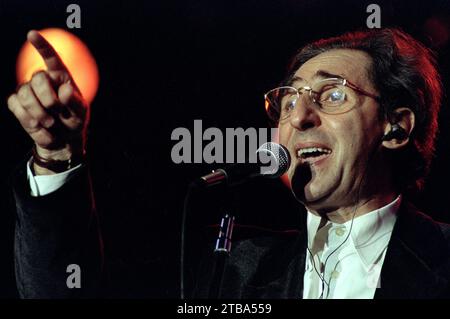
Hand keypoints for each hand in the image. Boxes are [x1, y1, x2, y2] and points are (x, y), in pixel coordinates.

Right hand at [7, 30, 88, 174]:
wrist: (62, 140)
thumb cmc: (74, 121)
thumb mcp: (81, 113)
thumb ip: (75, 102)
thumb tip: (65, 91)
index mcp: (61, 76)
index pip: (51, 58)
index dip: (42, 46)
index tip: (31, 34)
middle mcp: (43, 79)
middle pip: (37, 79)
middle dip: (48, 100)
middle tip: (57, 113)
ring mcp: (28, 90)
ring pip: (24, 93)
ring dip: (38, 112)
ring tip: (51, 123)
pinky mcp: (17, 103)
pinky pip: (16, 106)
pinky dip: (29, 120)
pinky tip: (41, 128)